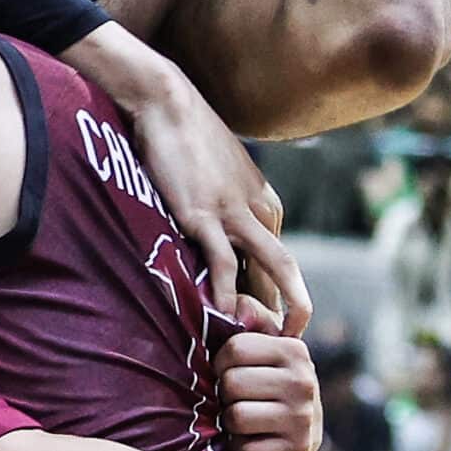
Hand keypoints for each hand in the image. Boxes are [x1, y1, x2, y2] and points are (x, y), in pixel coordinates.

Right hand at [120, 72, 309, 334]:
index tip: (269, 329)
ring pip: (273, 266)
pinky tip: (221, 314)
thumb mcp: (215, 178)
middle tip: (282, 347)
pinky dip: (223, 289)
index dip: (276, 298)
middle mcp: (261, 210)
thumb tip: (215, 250)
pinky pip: (221, 259)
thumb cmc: (184, 140)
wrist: (166, 103)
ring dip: (277, 305)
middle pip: (282, 271)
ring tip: (277, 337)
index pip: (277, 263)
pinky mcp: (203, 213)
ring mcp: (234, 211)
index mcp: (265, 205)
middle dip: (284, 310)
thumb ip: (223, 212)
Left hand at [218, 296, 320, 450]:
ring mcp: (303, 418)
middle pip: (231, 383)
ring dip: (231, 423)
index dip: (221, 363)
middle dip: (226, 395)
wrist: (299, 440)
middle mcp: (304, 381)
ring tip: (245, 420)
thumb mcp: (264, 350)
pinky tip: (254, 441)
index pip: (234, 348)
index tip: (231, 372)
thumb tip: (236, 302)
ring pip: (235, 416)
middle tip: (240, 400)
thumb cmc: (269, 386)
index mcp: (295, 350)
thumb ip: (250, 317)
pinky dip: (240, 449)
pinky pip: (244, 449)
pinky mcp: (296, 450)